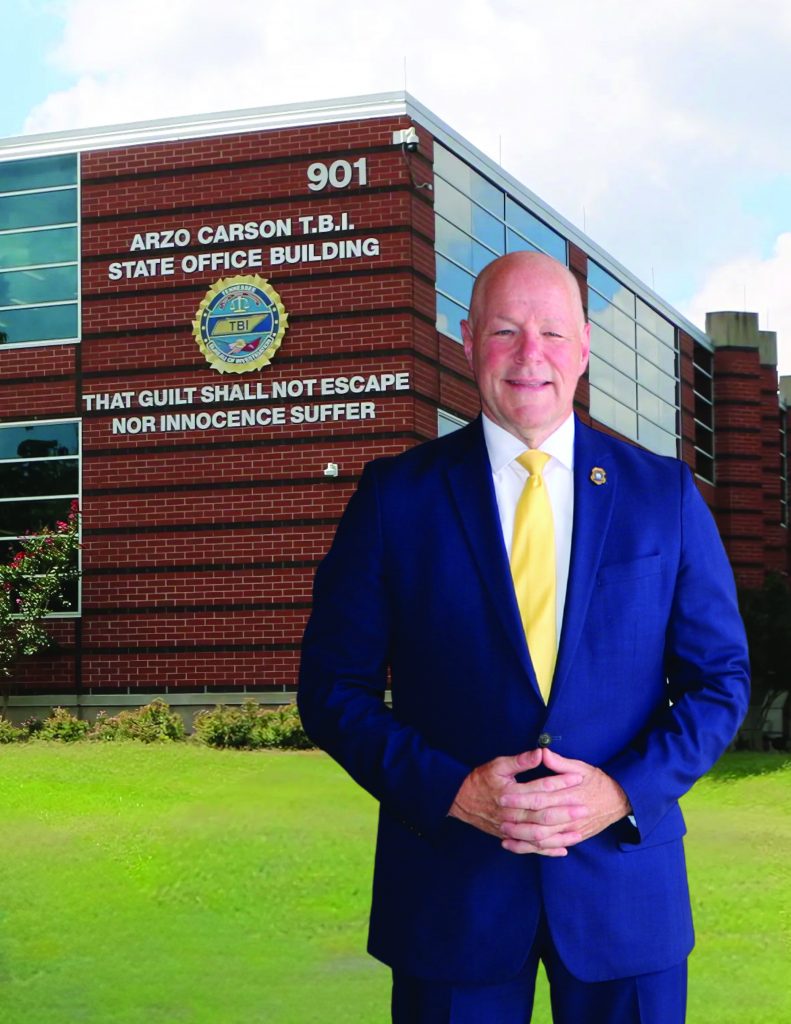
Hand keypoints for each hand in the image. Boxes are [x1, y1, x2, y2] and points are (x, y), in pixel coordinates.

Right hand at [448, 749, 587, 856]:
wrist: (460, 800)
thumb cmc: (480, 780)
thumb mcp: (498, 765)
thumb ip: (520, 761)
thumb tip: (540, 753)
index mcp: (511, 794)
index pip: (541, 789)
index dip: (560, 783)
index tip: (577, 778)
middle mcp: (512, 815)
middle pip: (543, 816)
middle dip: (566, 812)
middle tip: (585, 807)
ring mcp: (511, 829)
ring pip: (540, 836)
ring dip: (560, 834)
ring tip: (579, 831)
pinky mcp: (510, 837)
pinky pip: (531, 848)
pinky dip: (548, 850)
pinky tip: (564, 849)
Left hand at [498, 747, 631, 854]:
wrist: (620, 800)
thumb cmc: (599, 781)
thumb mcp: (582, 767)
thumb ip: (560, 763)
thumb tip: (543, 752)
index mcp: (570, 794)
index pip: (541, 797)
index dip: (521, 798)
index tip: (503, 796)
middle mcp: (571, 815)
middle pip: (540, 820)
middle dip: (518, 821)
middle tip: (498, 818)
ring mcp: (573, 829)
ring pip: (545, 838)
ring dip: (523, 838)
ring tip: (504, 835)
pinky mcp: (574, 838)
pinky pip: (552, 847)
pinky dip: (535, 849)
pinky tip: (519, 846)